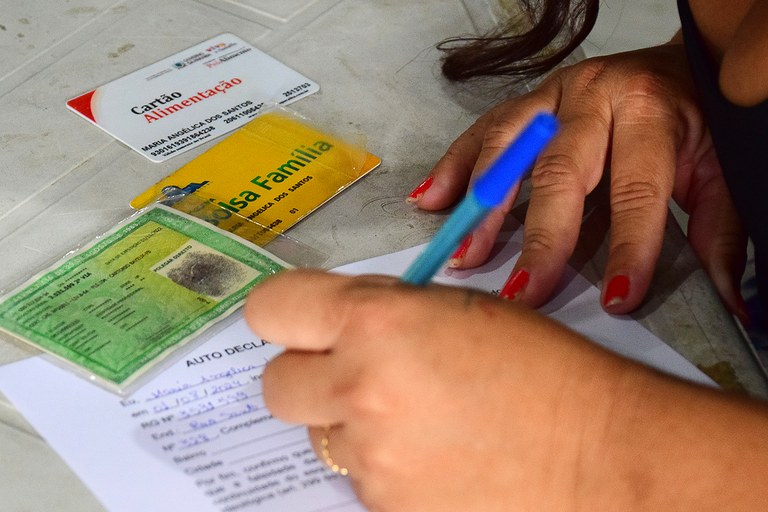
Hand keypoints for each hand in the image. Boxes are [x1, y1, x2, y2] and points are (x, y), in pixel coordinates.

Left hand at [245, 269, 645, 509]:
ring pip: (320, 434)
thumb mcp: (457, 310)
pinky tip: (436, 455)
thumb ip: (385, 311)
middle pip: (276, 384)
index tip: (299, 323)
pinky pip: (358, 477)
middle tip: (357, 373)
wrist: (599, 455)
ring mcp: (368, 458)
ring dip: (352, 423)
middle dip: (309, 377)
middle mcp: (358, 390)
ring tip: (421, 420)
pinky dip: (384, 464)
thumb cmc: (544, 368)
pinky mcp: (384, 508)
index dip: (284, 314)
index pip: (272, 309)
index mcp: (376, 323)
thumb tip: (339, 323)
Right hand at [410, 43, 745, 317]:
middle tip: (523, 292)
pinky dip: (454, 166)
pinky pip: (482, 131)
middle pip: (560, 173)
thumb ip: (718, 231)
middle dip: (541, 238)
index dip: (627, 248)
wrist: (676, 64)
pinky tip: (432, 198)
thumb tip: (730, 300)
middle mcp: (595, 97)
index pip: (636, 191)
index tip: (617, 299)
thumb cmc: (694, 121)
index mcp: (650, 111)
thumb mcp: (718, 170)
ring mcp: (553, 95)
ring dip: (482, 208)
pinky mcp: (527, 100)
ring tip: (466, 255)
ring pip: (507, 150)